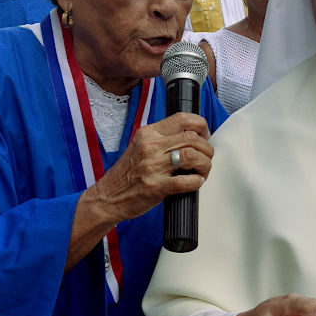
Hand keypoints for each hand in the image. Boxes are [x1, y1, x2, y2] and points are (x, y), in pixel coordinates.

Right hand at [66, 112, 213, 268]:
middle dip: (207, 149)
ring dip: (205, 164)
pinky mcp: (156, 187)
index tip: (204, 135)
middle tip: (207, 157)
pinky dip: (197, 181)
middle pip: (192, 138)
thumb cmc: (127, 174)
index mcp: (148, 134)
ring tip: (203, 171)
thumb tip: (192, 136)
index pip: (182, 118)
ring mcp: (152, 167)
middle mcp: (150, 147)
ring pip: (193, 156)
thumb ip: (162, 138)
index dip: (201, 125)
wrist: (108, 197)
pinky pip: (185, 181)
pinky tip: (196, 182)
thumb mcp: (141, 146)